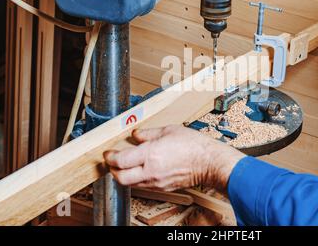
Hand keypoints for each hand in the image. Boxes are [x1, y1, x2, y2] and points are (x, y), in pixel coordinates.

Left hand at [104, 125, 244, 191]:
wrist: (209, 163)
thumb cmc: (193, 145)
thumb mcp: (169, 130)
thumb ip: (148, 133)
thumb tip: (135, 135)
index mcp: (151, 155)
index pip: (120, 161)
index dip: (110, 157)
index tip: (108, 153)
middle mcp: (151, 171)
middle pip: (120, 178)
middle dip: (112, 170)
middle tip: (112, 161)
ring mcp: (157, 182)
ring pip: (130, 184)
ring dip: (123, 175)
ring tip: (126, 165)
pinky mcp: (163, 187)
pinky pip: (143, 185)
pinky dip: (136, 179)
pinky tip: (141, 169)